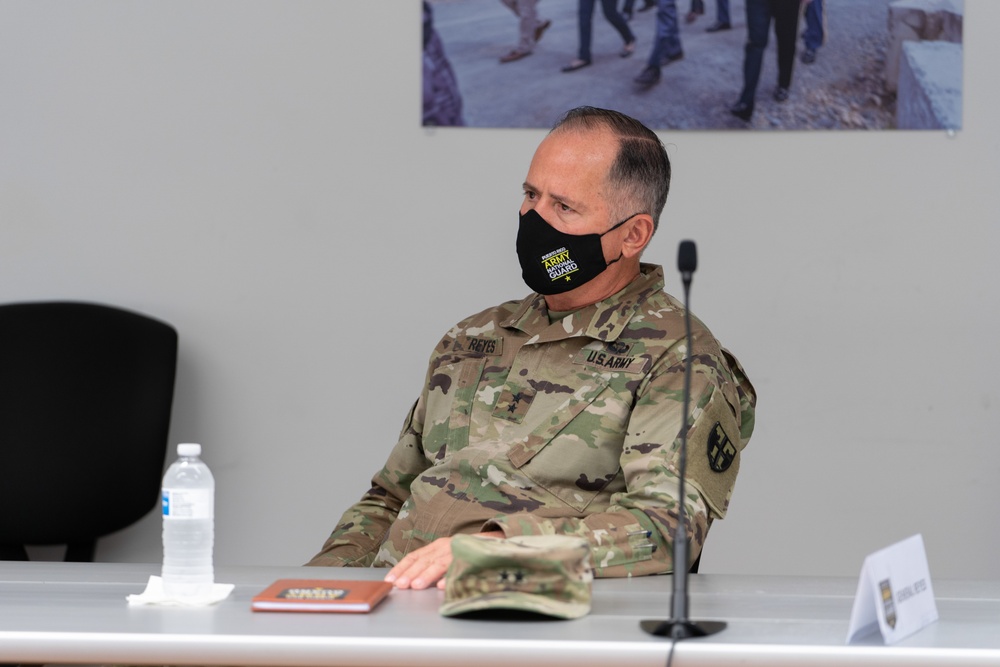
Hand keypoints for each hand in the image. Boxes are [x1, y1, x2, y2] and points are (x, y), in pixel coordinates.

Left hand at [384, 530, 503, 589]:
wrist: (493, 540)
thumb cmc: (464, 551)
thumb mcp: (444, 554)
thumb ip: (430, 565)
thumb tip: (410, 581)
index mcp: (436, 546)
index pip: (414, 556)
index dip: (401, 568)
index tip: (390, 581)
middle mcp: (445, 546)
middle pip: (424, 560)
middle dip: (410, 573)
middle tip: (400, 586)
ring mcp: (457, 550)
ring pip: (439, 563)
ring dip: (427, 575)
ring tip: (417, 586)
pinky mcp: (471, 556)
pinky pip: (459, 567)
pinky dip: (450, 577)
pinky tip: (442, 586)